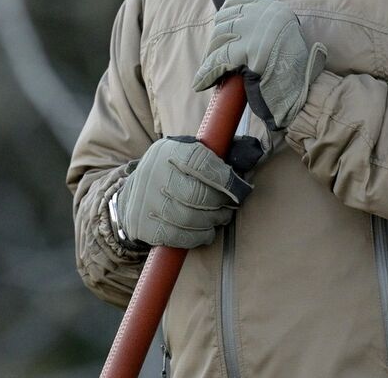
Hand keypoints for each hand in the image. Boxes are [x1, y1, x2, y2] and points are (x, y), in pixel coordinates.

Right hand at [115, 136, 251, 249]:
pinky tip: (205, 231)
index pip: (202, 164)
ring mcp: (146, 201)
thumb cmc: (174, 169)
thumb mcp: (192, 151)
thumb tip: (253, 153)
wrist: (133, 192)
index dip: (227, 181)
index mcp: (171, 150)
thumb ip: (222, 153)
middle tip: (229, 207)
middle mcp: (154, 173)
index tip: (241, 191)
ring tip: (219, 219)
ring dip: (212, 222)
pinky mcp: (144, 226)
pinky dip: (197, 237)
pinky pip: (177, 237)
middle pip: (197, 195)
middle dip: (221, 204)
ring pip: (189, 218)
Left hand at [192, 0, 326, 130]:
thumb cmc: (296, 64)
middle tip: (214, 54)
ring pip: (218, 38)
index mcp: (271, 8)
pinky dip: (205, 73)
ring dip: (210, 55)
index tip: (222, 26)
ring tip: (210, 70)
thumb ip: (269, 26)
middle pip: (224, 20)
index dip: (225, 14)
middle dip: (216, 38)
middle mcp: (260, 14)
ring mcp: (251, 30)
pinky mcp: (243, 50)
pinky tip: (200, 84)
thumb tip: (244, 29)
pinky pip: (216, 60)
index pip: (236, 1)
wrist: (303, 82)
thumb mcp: (286, 33)